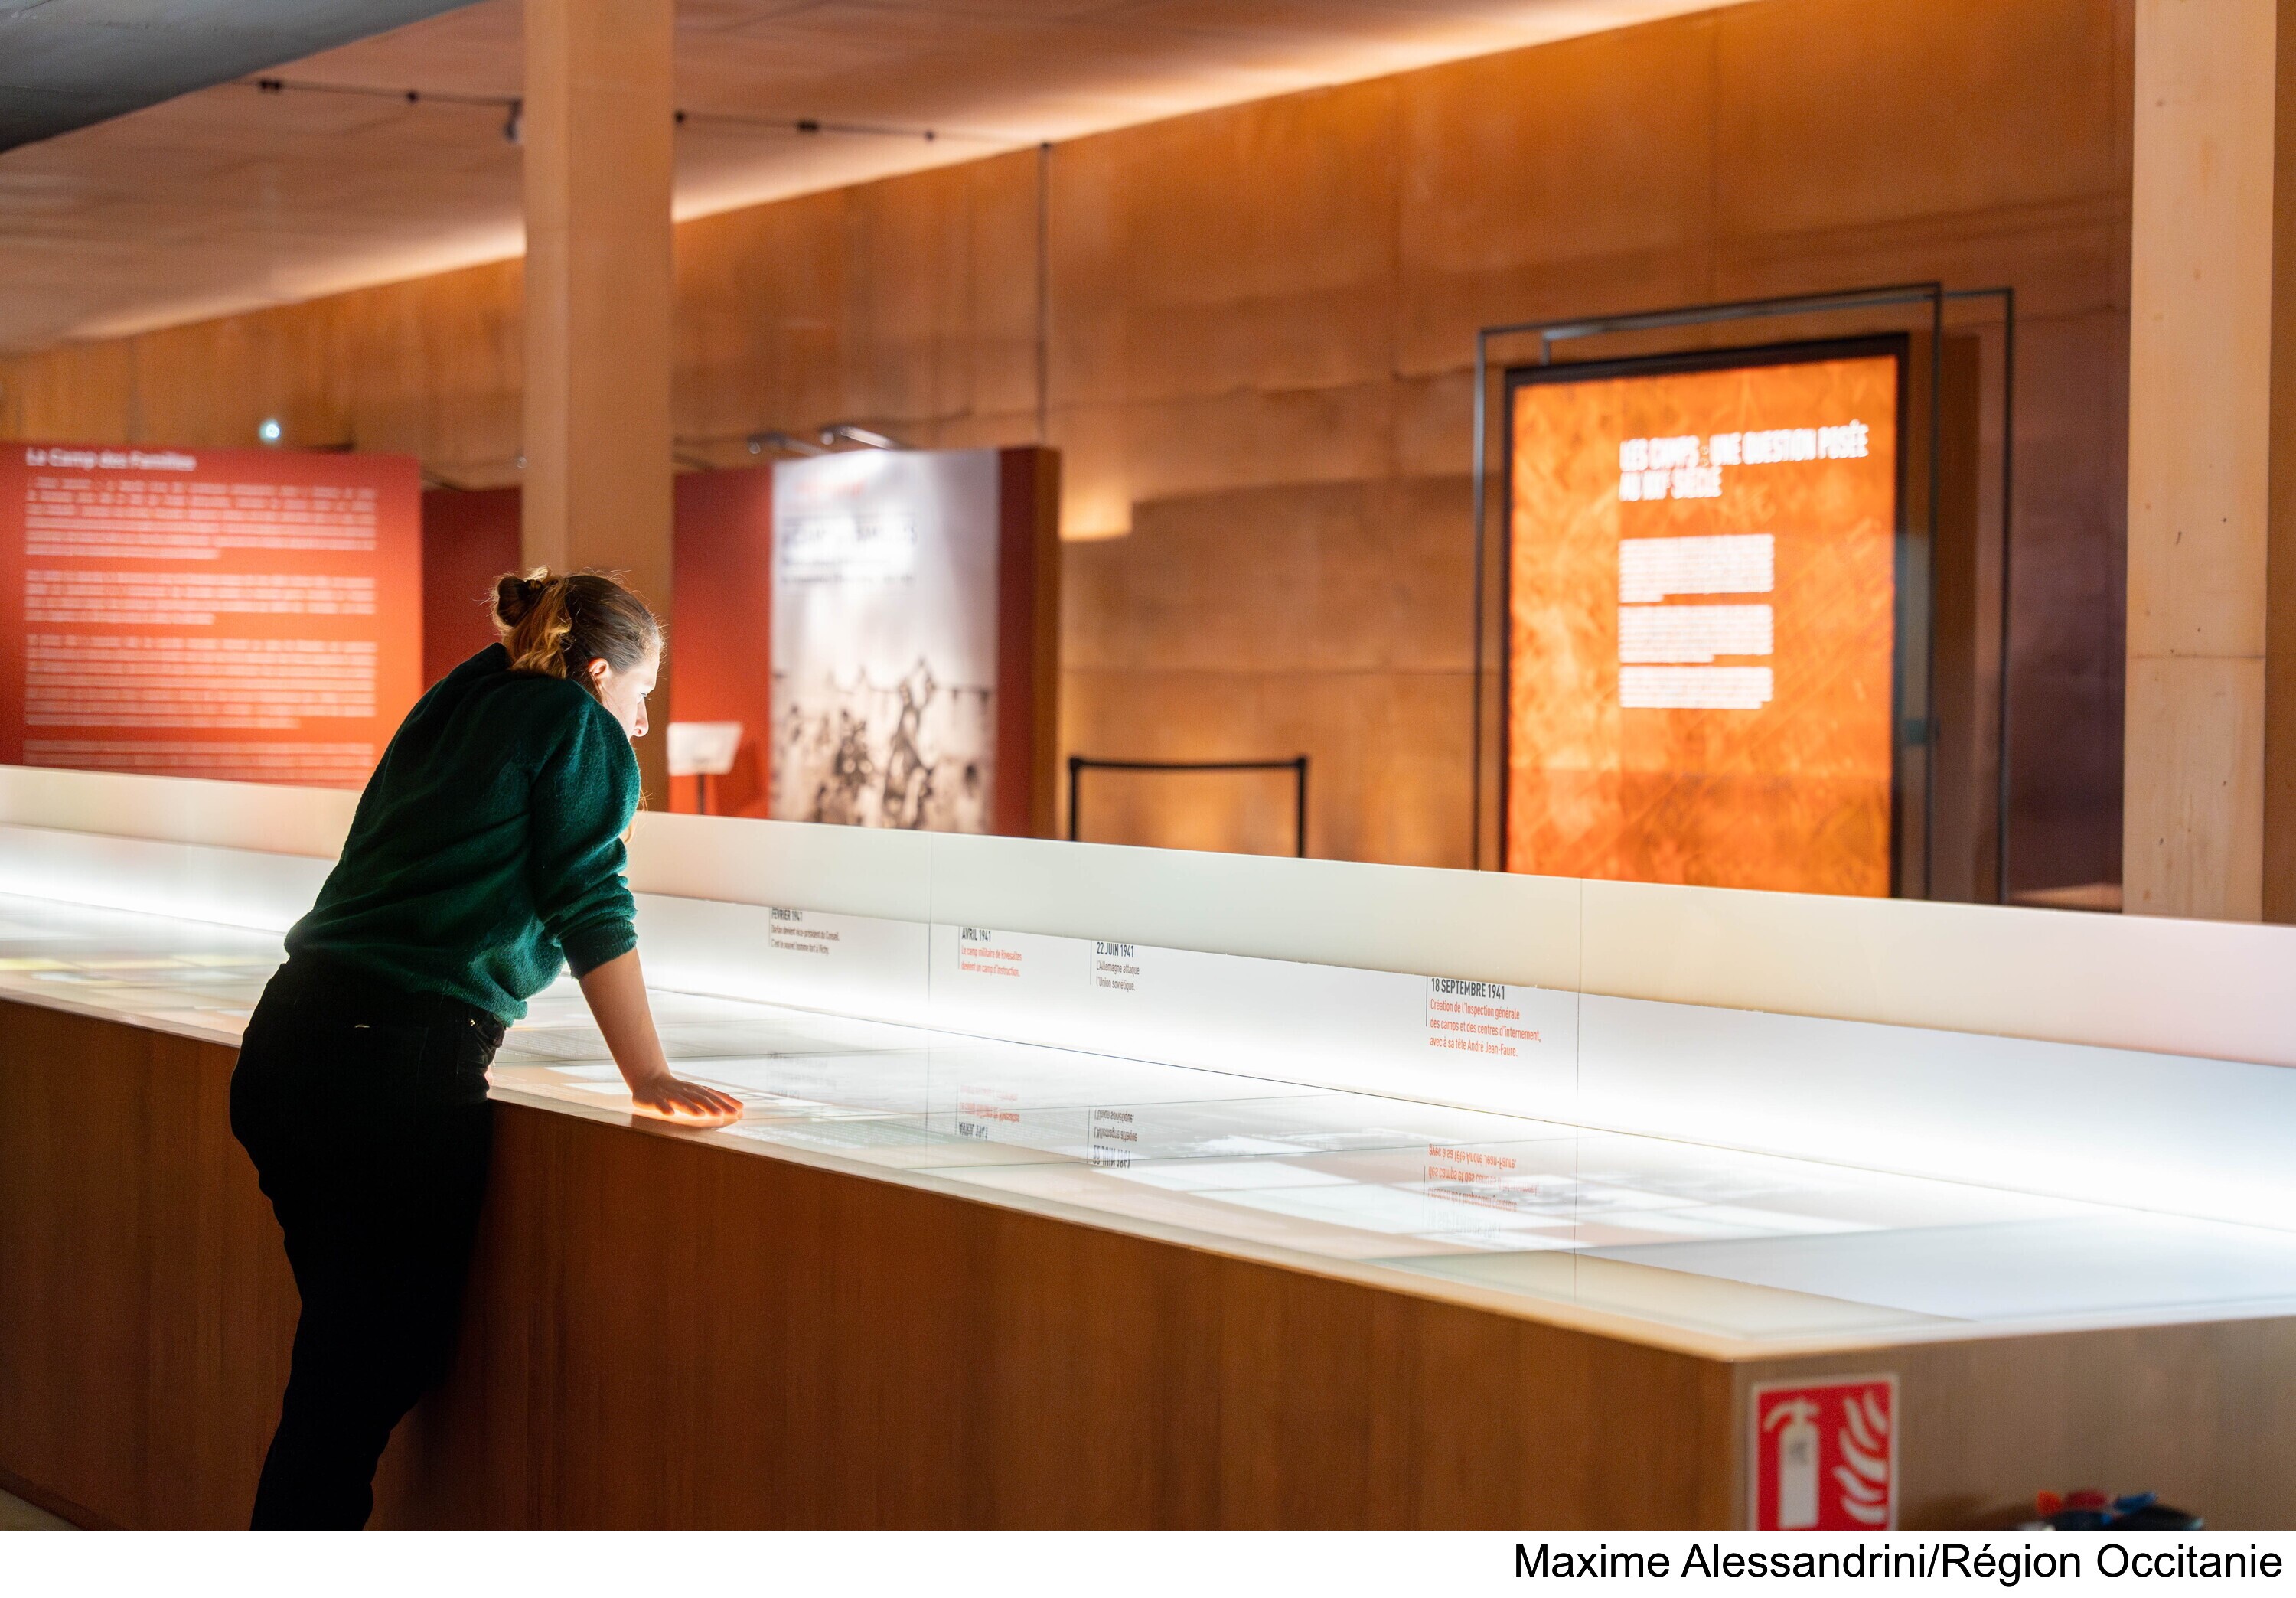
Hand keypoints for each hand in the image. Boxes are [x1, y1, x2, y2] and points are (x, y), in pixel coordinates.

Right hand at [629, 1073, 743, 1127]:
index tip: (739, 1110)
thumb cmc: (678, 1091)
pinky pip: (659, 1104)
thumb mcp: (697, 1093)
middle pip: (700, 1098)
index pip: (713, 1096)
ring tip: (700, 1115)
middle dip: (712, 1106)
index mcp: (696, 1090)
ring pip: (681, 1101)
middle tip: (723, 1114)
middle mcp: (685, 1091)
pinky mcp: (654, 1100)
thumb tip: (741, 1109)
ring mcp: (669, 1095)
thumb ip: (715, 1100)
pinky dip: (665, 1108)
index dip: (725, 1102)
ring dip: (691, 1108)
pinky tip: (670, 1114)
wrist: (649, 1081)